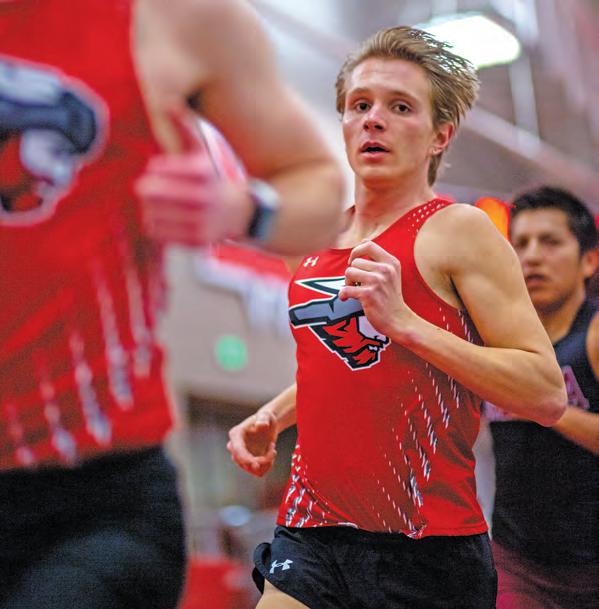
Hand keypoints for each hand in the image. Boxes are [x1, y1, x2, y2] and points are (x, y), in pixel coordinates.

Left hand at [136, 106, 249, 246]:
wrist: (241, 213)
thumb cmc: (212, 178)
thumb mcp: (203, 151)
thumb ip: (184, 127)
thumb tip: (169, 102)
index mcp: (204, 172)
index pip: (160, 169)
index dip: (155, 169)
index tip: (156, 169)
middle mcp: (203, 198)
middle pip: (151, 192)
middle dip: (147, 189)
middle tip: (146, 188)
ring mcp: (200, 221)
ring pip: (152, 214)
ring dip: (149, 208)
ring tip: (155, 204)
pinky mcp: (196, 240)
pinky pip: (160, 232)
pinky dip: (155, 225)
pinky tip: (163, 218)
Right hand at [227, 410, 277, 476]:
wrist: (268, 425)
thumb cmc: (265, 418)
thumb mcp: (266, 416)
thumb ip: (263, 418)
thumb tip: (261, 425)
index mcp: (236, 435)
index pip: (237, 450)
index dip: (245, 459)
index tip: (256, 465)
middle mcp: (234, 447)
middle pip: (244, 462)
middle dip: (261, 460)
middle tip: (274, 450)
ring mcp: (240, 457)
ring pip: (253, 470)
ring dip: (266, 463)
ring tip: (273, 449)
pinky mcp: (248, 464)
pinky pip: (258, 472)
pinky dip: (267, 466)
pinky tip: (271, 454)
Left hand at [339, 240, 411, 338]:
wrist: (398, 320)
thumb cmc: (390, 297)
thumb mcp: (391, 274)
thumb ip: (379, 259)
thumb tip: (363, 240)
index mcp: (391, 262)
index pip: (368, 245)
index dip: (356, 252)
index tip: (354, 262)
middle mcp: (385, 270)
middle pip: (355, 261)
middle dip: (352, 272)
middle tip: (356, 283)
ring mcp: (377, 282)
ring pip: (349, 272)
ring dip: (347, 282)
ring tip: (354, 290)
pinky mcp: (368, 295)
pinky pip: (346, 289)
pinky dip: (343, 294)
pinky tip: (347, 298)